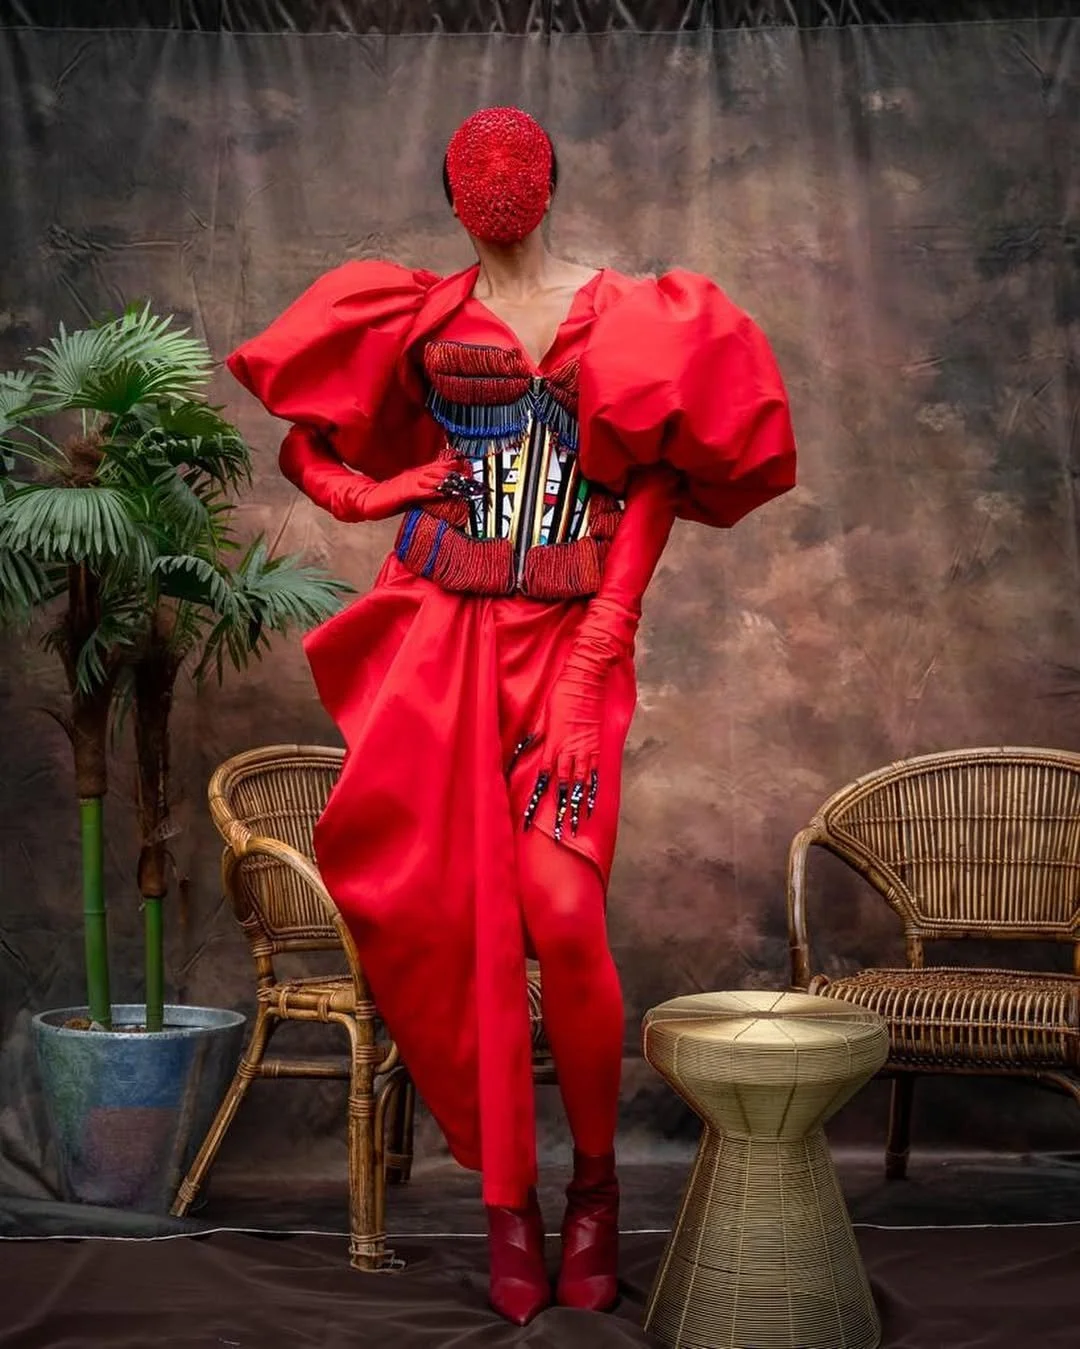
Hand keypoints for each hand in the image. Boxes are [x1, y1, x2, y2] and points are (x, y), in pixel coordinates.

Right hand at [345, 459, 468, 521]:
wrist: (367, 500)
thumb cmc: (387, 498)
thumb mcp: (407, 492)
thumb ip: (421, 490)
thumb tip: (436, 492)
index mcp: (414, 475)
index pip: (435, 467)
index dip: (449, 464)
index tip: (463, 463)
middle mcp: (413, 476)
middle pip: (436, 470)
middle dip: (452, 469)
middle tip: (467, 466)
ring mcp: (409, 483)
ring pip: (431, 479)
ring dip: (446, 478)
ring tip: (460, 478)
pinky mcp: (404, 492)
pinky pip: (421, 491)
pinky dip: (433, 491)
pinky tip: (442, 491)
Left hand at [519, 675, 604, 842]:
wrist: (586, 680)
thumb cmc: (561, 694)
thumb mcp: (542, 716)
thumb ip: (535, 737)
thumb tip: (523, 750)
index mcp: (552, 745)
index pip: (542, 778)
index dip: (536, 799)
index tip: (530, 816)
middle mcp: (568, 752)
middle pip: (561, 787)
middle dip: (558, 811)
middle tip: (556, 832)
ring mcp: (585, 751)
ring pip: (578, 785)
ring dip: (575, 807)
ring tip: (574, 827)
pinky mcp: (596, 748)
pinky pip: (594, 774)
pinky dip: (591, 792)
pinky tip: (590, 806)